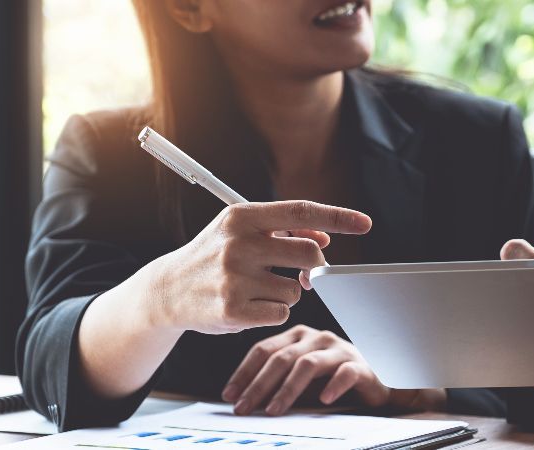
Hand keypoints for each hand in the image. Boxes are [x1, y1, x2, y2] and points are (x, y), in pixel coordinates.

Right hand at [152, 201, 370, 333]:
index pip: (300, 212)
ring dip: (288, 292)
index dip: (337, 217)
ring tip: (258, 288)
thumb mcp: (241, 232)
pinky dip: (273, 311)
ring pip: (296, 289)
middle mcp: (238, 244)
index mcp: (241, 217)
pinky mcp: (233, 310)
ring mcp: (234, 278)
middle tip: (303, 274)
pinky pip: (280, 312)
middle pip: (309, 254)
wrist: (168, 290)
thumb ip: (282, 231)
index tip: (365, 223)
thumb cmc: (213, 256)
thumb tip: (324, 236)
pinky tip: (249, 305)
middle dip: (314, 267)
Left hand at [221, 325, 419, 415]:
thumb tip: (242, 400)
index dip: (243, 372)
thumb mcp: (300, 379)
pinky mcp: (360, 364)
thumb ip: (277, 381)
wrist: (378, 382)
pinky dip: (332, 386)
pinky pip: (345, 372)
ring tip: (273, 410)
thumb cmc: (332, 379)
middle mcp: (316, 338)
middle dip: (258, 385)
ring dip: (287, 389)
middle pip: (281, 358)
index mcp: (297, 336)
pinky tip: (322, 400)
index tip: (229, 395)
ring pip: (307, 364)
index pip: (263, 349)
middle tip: (244, 407)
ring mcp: (339, 349)